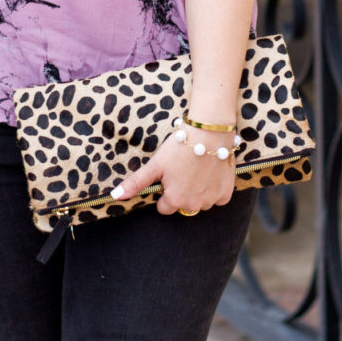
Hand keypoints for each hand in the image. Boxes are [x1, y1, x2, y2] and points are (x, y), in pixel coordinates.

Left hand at [111, 129, 235, 214]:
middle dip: (181, 192)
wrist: (208, 133)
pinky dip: (213, 188)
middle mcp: (194, 205)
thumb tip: (115, 196)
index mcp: (175, 200)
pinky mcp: (226, 193)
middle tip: (182, 170)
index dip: (164, 191)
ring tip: (196, 168)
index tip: (168, 177)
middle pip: (183, 205)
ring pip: (200, 202)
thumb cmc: (179, 147)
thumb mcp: (154, 165)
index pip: (164, 207)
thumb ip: (135, 183)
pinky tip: (210, 172)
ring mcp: (211, 200)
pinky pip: (217, 197)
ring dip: (198, 191)